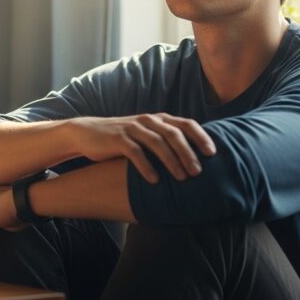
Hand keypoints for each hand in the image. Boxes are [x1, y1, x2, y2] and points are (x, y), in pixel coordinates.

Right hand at [67, 114, 215, 183]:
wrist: (87, 133)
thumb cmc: (122, 139)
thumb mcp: (145, 136)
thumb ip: (165, 141)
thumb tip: (192, 159)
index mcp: (158, 119)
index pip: (186, 124)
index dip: (201, 137)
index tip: (212, 153)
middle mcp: (148, 121)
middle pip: (174, 134)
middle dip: (188, 153)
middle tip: (198, 172)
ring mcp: (132, 128)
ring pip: (157, 142)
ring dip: (171, 161)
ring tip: (181, 179)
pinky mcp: (118, 139)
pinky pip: (135, 152)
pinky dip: (147, 166)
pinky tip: (154, 180)